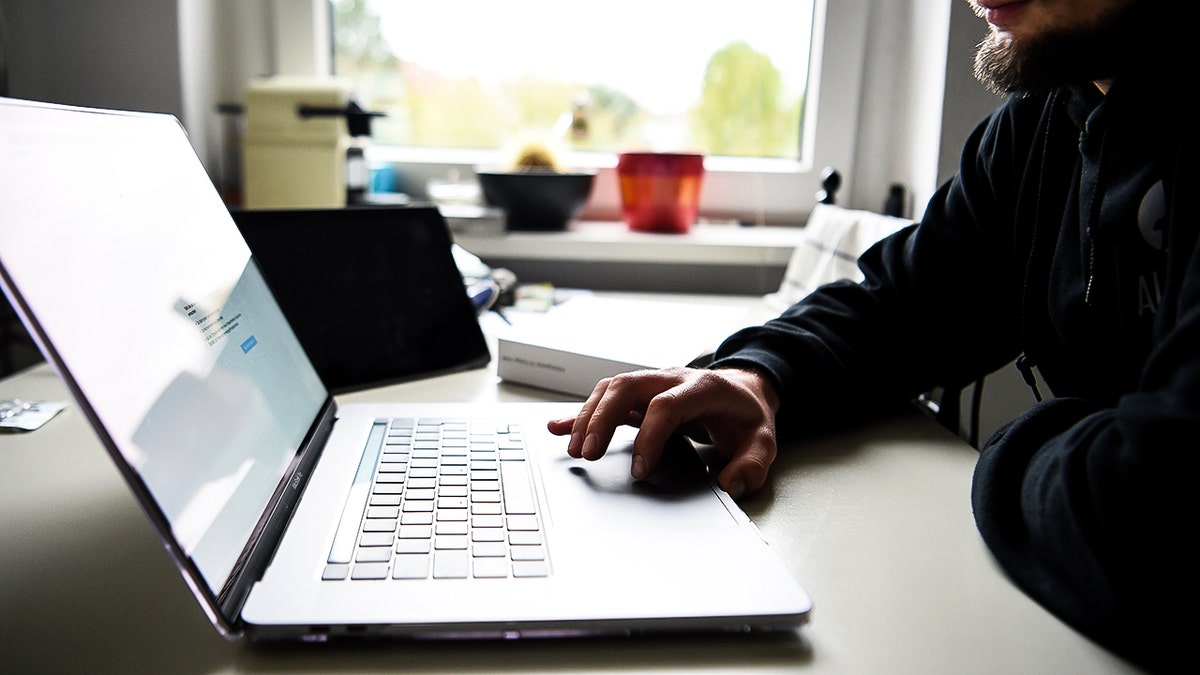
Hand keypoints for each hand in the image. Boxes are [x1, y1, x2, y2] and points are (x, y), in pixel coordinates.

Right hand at [547, 366, 780, 498]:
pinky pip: (605, 398)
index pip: (667, 405)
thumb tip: (730, 483)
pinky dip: (580, 413)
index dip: (649, 436)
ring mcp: (652, 383)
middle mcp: (672, 378)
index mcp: (703, 387)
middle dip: (602, 419)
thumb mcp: (764, 440)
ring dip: (587, 416)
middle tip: (587, 454)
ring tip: (574, 449)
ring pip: (611, 389)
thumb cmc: (746, 416)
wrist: (743, 390)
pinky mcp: (640, 394)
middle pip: (627, 387)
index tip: (639, 470)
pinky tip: (558, 427)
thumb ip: (753, 464)